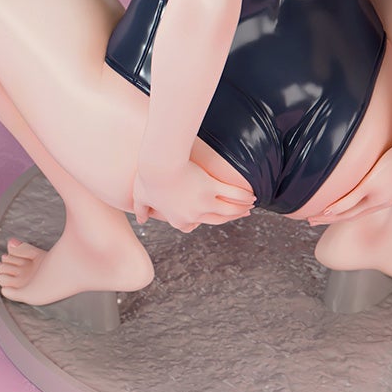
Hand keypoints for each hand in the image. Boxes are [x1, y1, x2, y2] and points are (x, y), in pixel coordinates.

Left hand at [133, 161, 255, 232]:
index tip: (201, 216)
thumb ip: (141, 210)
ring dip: (241, 209)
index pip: (188, 226)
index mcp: (177, 219)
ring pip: (228, 210)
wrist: (160, 166)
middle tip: (242, 214)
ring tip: (250, 205)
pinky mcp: (212, 188)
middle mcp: (194, 214)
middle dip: (230, 217)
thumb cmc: (148, 179)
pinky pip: (232, 195)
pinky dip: (243, 196)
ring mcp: (205, 202)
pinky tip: (251, 195)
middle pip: (216, 219)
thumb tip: (141, 220)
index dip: (195, 222)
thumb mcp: (140, 197)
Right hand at [309, 138, 391, 224]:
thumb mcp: (391, 169)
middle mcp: (380, 202)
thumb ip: (378, 172)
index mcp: (385, 199)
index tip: (327, 215)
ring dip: (329, 217)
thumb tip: (366, 164)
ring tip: (313, 218)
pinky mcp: (372, 185)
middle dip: (330, 220)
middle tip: (313, 221)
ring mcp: (376, 195)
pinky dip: (337, 207)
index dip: (342, 215)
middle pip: (351, 217)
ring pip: (349, 212)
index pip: (359, 211)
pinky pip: (351, 200)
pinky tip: (325, 209)